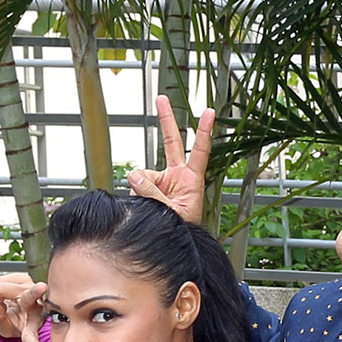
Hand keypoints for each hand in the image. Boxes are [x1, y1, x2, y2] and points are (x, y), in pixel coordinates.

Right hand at [0, 273, 49, 341]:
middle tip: (42, 287)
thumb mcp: (3, 327)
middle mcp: (36, 307)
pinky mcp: (24, 278)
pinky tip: (2, 294)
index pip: (31, 338)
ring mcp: (31, 290)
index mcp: (33, 326)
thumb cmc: (11, 320)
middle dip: (34, 292)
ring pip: (0, 289)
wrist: (12, 306)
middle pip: (29, 297)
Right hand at [128, 96, 213, 224]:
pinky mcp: (149, 187)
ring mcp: (162, 180)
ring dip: (143, 189)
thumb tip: (133, 174)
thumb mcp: (171, 212)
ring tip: (153, 207)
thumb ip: (152, 193)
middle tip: (162, 98)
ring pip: (144, 174)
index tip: (208, 112)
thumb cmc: (183, 229)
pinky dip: (136, 194)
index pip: (199, 151)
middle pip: (171, 142)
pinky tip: (143, 205)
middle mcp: (178, 176)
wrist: (174, 243)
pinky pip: (136, 184)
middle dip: (166, 119)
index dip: (203, 131)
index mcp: (192, 180)